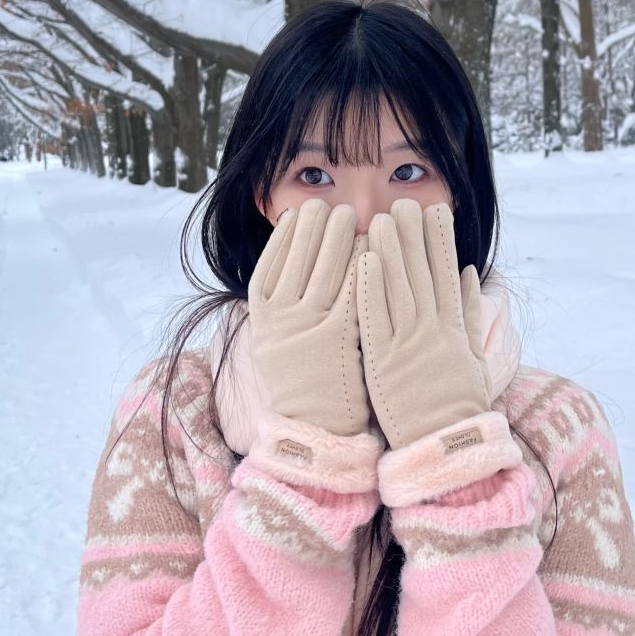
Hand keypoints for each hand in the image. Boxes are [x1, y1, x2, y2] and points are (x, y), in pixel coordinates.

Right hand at [247, 198, 371, 436]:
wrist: (315, 430)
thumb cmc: (300, 383)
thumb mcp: (273, 344)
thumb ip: (277, 308)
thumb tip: (287, 266)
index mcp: (262, 318)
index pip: (271, 263)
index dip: (287, 236)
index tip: (298, 213)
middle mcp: (282, 319)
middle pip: (300, 258)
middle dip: (317, 226)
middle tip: (331, 206)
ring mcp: (310, 327)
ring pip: (327, 268)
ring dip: (340, 237)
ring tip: (351, 216)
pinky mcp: (341, 338)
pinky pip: (354, 291)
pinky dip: (362, 265)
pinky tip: (371, 247)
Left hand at [355, 198, 490, 448]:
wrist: (444, 447)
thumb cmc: (458, 405)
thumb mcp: (474, 358)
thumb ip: (472, 314)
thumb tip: (471, 274)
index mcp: (455, 328)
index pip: (447, 273)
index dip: (441, 239)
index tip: (435, 210)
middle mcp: (433, 331)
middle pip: (421, 273)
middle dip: (413, 234)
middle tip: (404, 202)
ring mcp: (408, 345)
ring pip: (397, 288)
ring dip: (390, 251)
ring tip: (381, 219)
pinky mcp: (382, 362)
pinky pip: (375, 320)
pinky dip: (371, 290)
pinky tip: (365, 262)